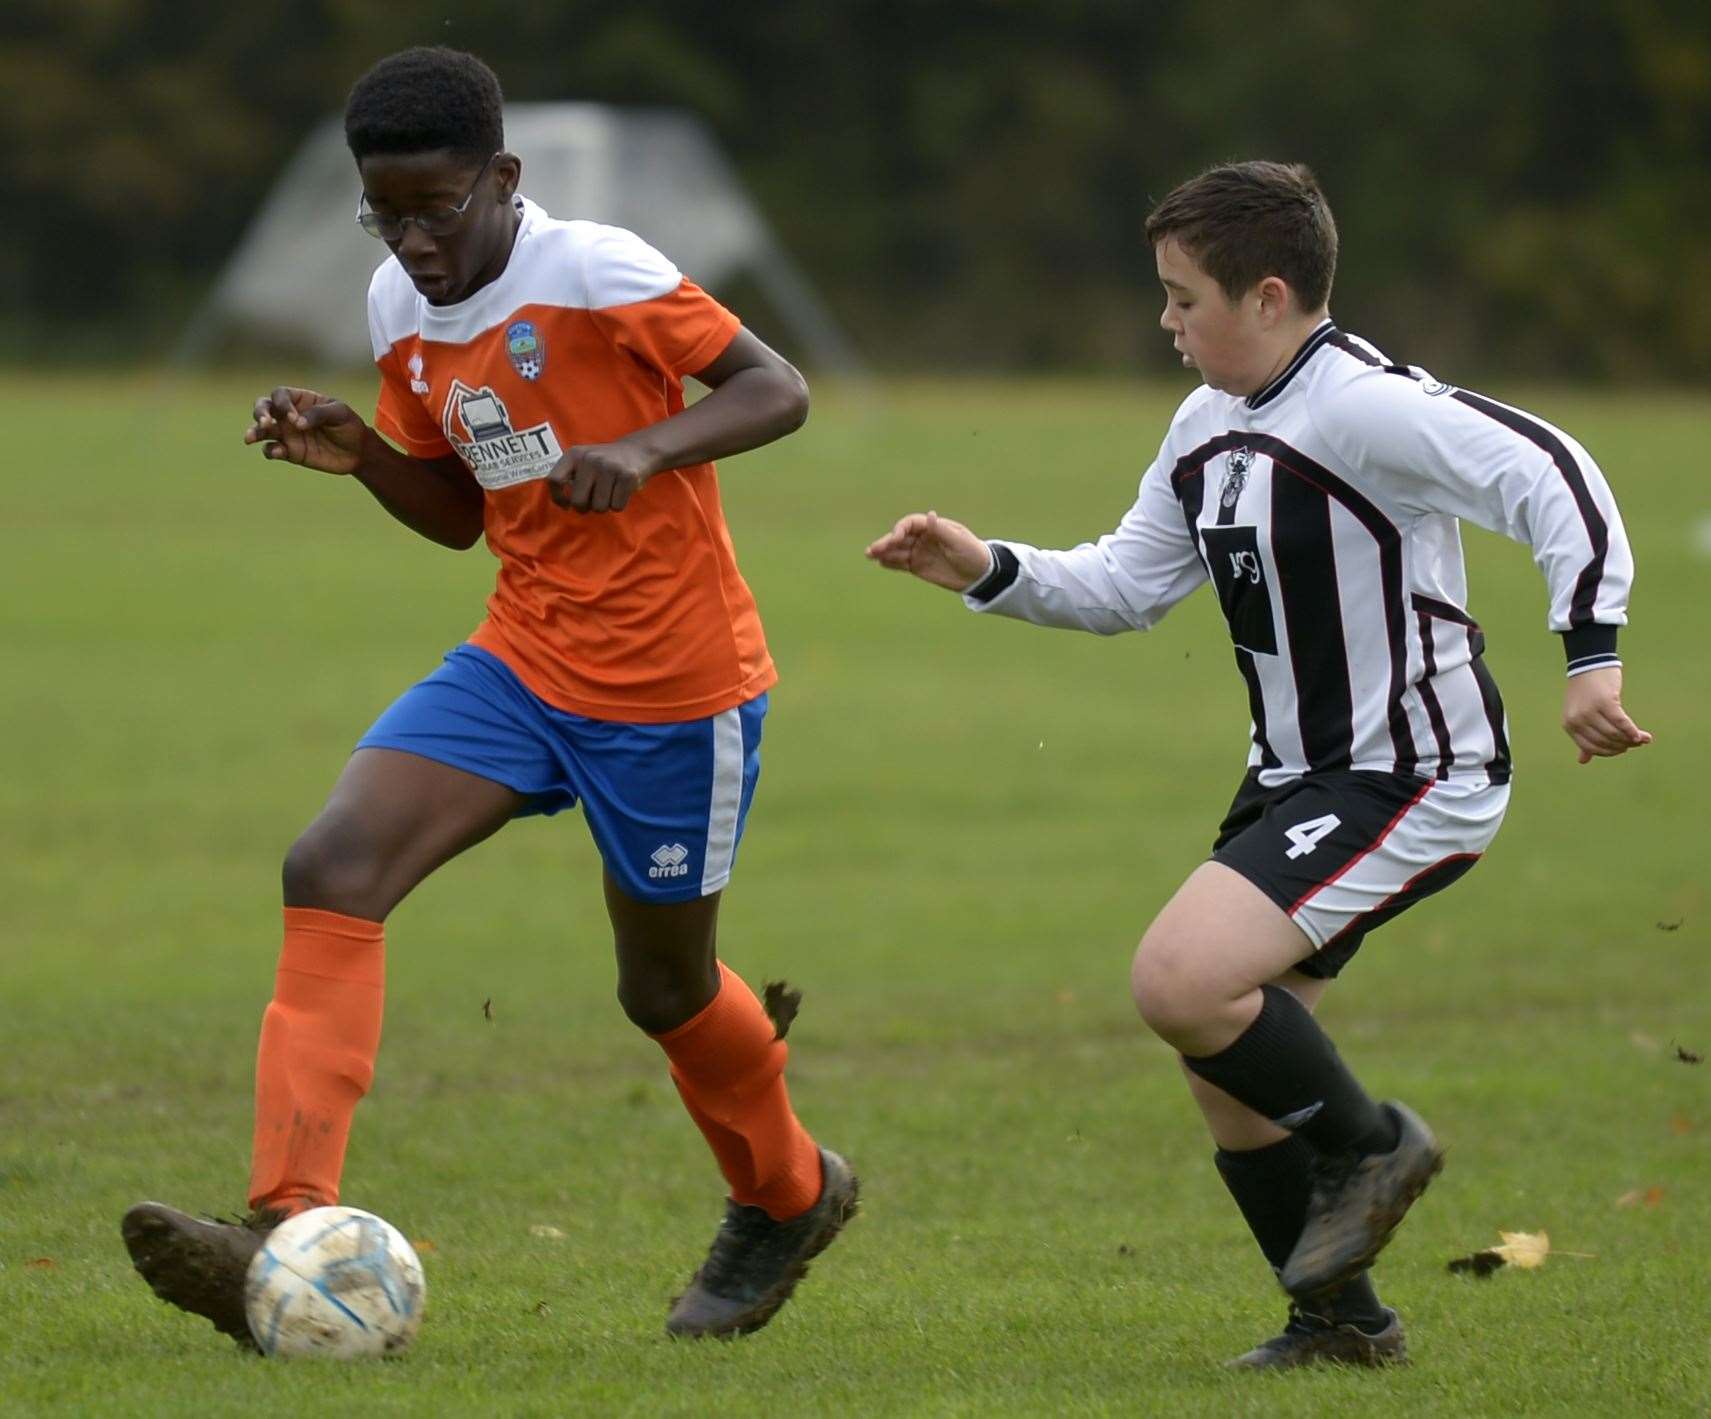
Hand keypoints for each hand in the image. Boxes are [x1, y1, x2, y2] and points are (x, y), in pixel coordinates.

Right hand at [244, 387, 368, 474]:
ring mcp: (287, 433)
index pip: (280, 395)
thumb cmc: (349, 425)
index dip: (282, 404)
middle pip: (263, 407)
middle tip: (265, 423)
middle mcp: (288, 415)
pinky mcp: (289, 452)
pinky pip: (272, 450)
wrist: (358, 452)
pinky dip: (270, 451)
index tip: (295, 418)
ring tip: (250, 438)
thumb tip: (296, 423)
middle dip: (259, 413)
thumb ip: (319, 414)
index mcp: (300, 399)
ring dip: (254, 432)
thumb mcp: (340, 413)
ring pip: (262, 430)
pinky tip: (277, 452)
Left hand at [546, 440, 654, 512]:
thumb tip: (564, 504)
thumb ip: (569, 478)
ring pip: (599, 507)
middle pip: (577, 501)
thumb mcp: (583, 462)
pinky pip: (616, 506)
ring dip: (604, 506)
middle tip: (594, 499)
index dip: (558, 497)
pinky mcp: (627, 476)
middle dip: (586, 507)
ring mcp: (609, 467)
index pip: (554, 480)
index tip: (567, 504)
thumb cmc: (605, 464)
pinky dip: (619, 504)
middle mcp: (589, 459)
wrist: (638, 450)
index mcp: (574, 455)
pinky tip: (621, 491)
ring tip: (610, 492)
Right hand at [865, 511, 992, 591]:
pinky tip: (880, 563)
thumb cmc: (972, 553)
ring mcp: (919, 552)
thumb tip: (929, 515)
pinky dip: (891, 563)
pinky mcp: (918, 566)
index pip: (910, 524)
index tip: (895, 539)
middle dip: (886, 542)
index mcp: (932, 527)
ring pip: (897, 550)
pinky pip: (901, 564)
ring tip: (870, 555)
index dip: (900, 529)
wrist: (980, 574)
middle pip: (900, 537)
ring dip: (884, 552)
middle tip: (872, 550)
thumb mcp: (959, 541)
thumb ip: (941, 530)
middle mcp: (923, 537)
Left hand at [1562, 666, 1651, 763]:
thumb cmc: (1585, 692)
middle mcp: (1578, 720)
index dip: (1609, 751)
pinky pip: (1622, 723)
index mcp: (1570, 726)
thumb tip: (1582, 761)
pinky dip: (1633, 731)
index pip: (1592, 748)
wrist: (1589, 666)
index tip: (1623, 750)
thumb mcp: (1578, 716)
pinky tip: (1641, 735)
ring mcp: (1590, 712)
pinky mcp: (1605, 703)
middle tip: (1636, 744)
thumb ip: (1582, 738)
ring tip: (1641, 739)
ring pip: (1614, 734)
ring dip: (1630, 739)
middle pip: (1605, 742)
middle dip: (1623, 746)